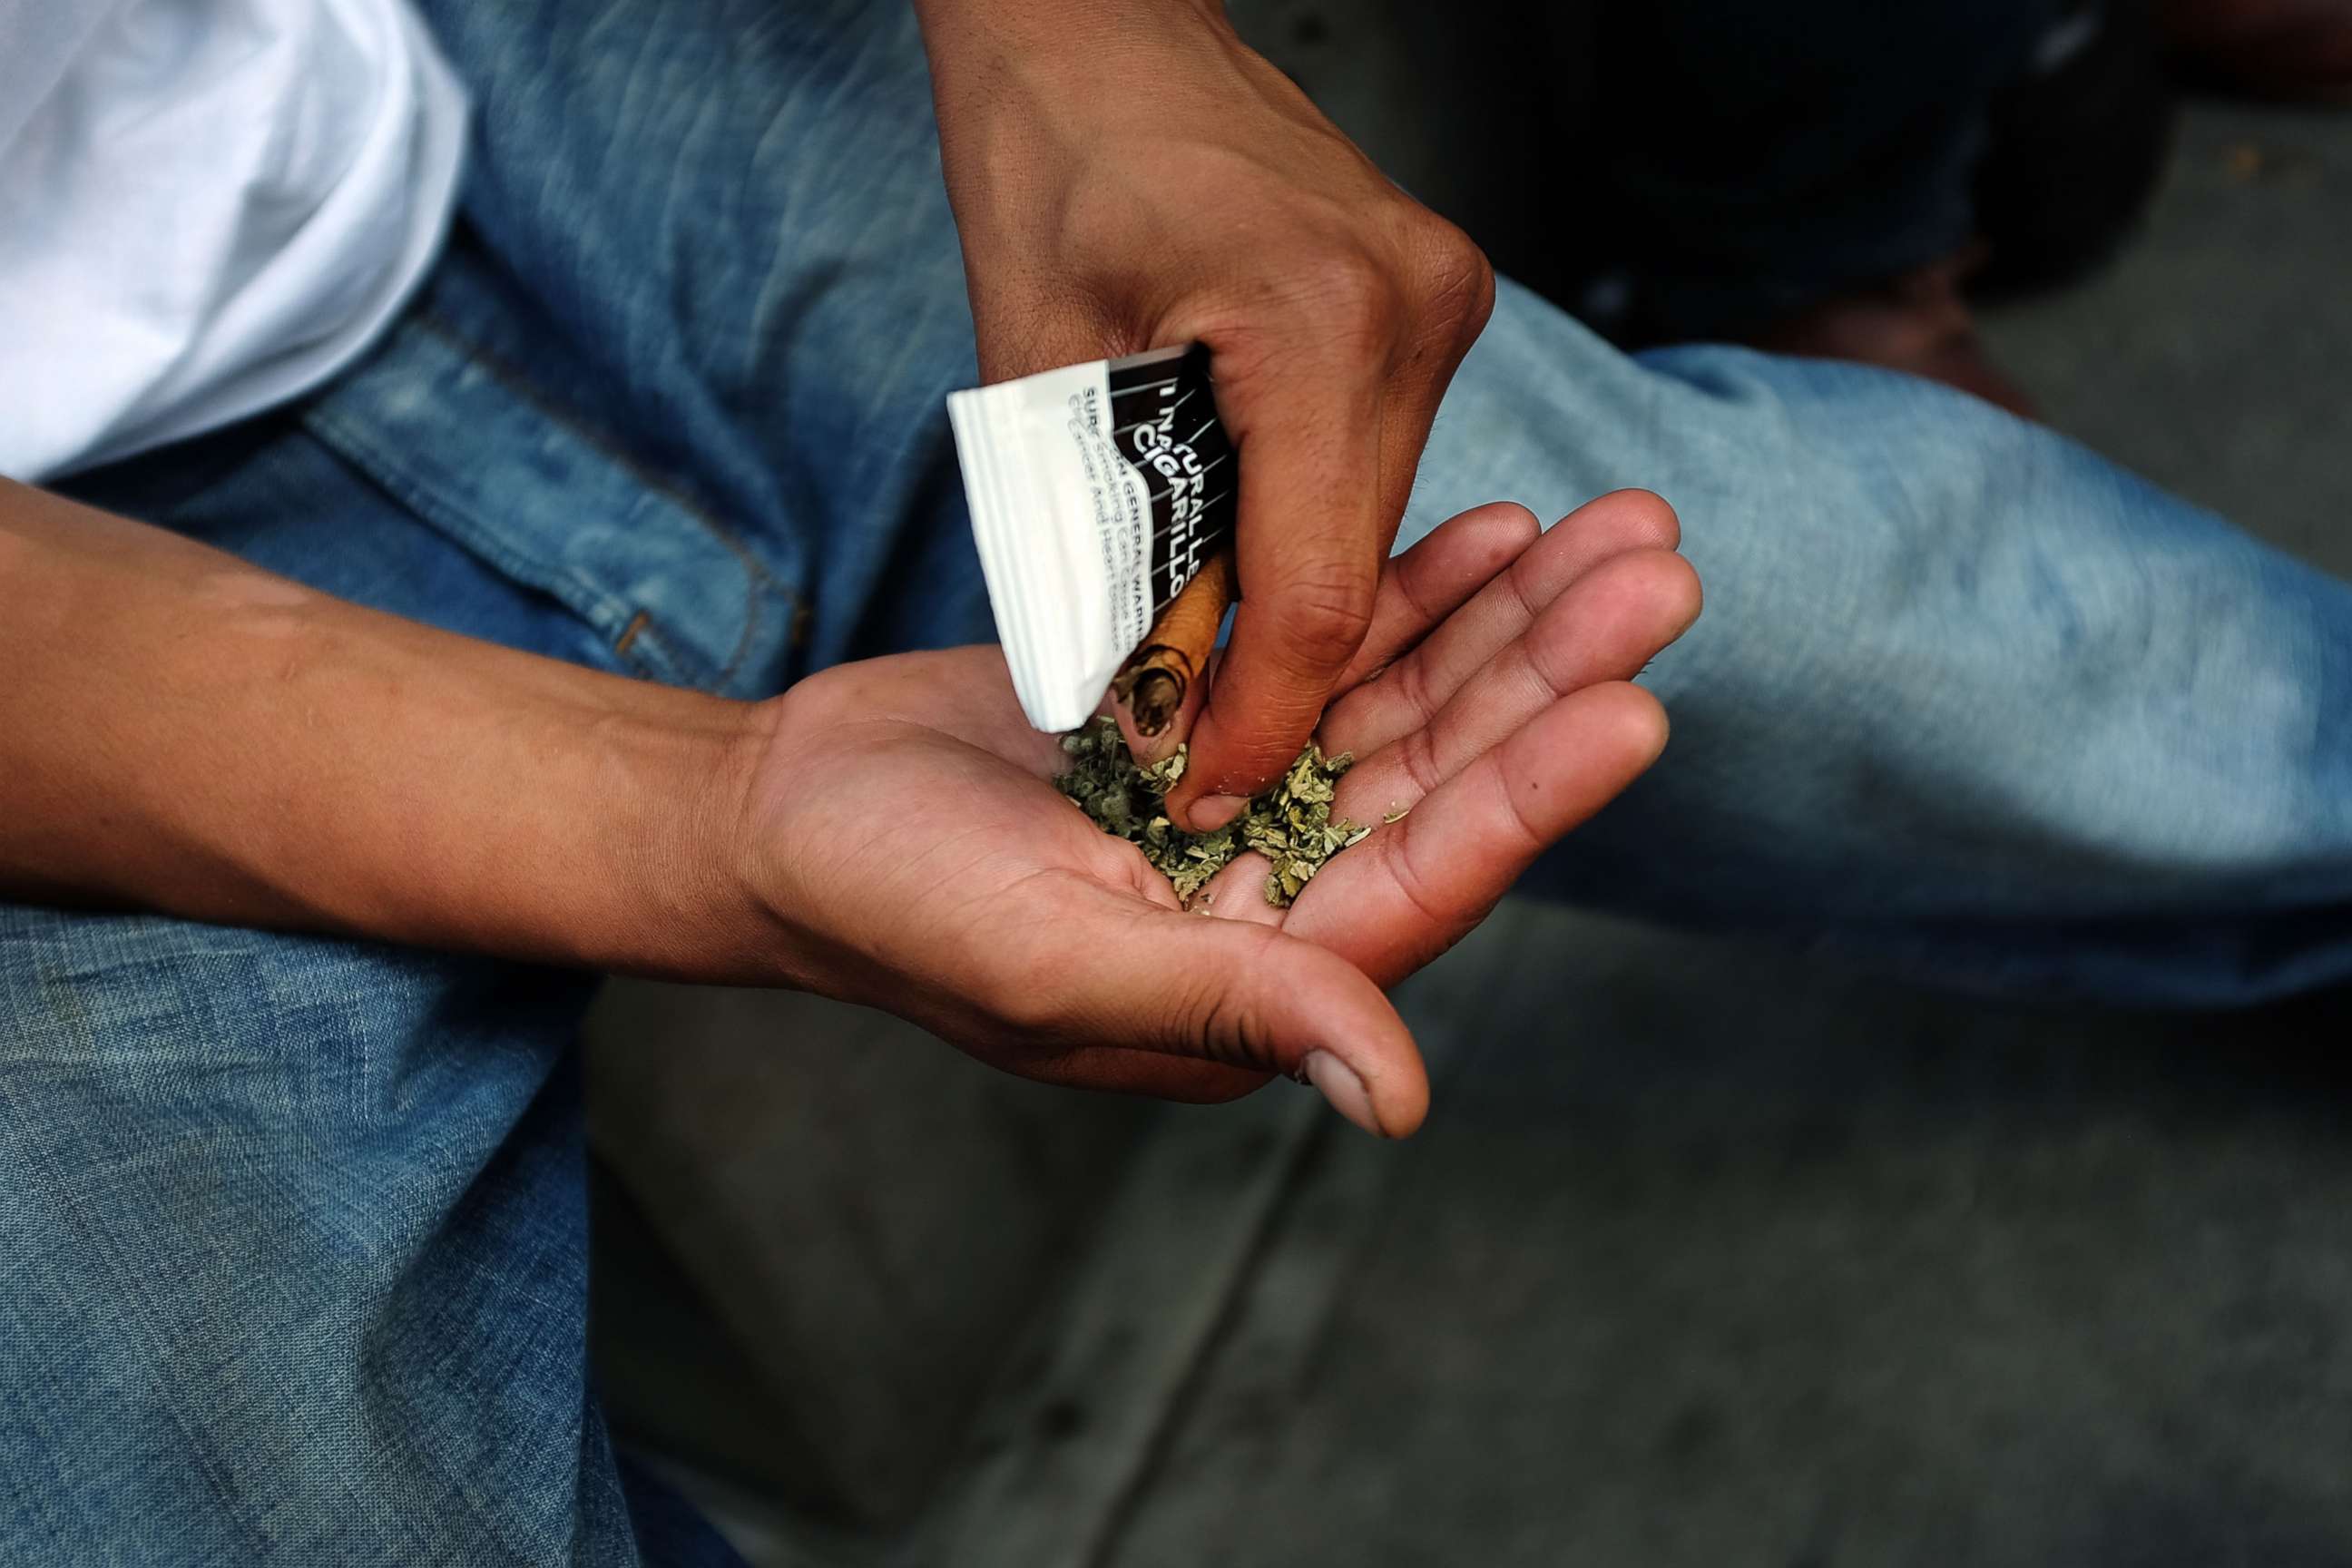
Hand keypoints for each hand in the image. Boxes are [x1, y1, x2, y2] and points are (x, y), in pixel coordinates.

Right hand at [730, 493, 1697, 1136]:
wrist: (788, 810)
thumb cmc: (896, 906)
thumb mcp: (1056, 965)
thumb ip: (1234, 1009)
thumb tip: (1403, 1096)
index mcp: (1261, 980)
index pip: (1426, 880)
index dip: (1532, 794)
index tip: (1633, 704)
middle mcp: (1283, 895)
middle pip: (1450, 776)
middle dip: (1554, 675)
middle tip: (1655, 569)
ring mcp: (1256, 801)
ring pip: (1414, 704)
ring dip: (1513, 620)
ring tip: (1613, 530)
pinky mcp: (1219, 716)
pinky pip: (1336, 652)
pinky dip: (1413, 593)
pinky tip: (1493, 532)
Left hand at [919, 0, 1494, 828]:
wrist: (1102, 18)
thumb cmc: (1047, 156)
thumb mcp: (1033, 365)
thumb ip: (1084, 540)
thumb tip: (1125, 704)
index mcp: (1317, 323)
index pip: (1318, 592)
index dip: (1264, 719)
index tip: (1205, 794)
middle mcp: (1416, 311)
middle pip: (1359, 568)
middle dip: (1274, 678)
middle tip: (1191, 758)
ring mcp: (1442, 300)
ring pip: (1372, 525)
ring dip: (1292, 605)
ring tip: (1205, 673)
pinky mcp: (1433, 302)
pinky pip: (1373, 464)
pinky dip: (1310, 528)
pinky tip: (1243, 567)